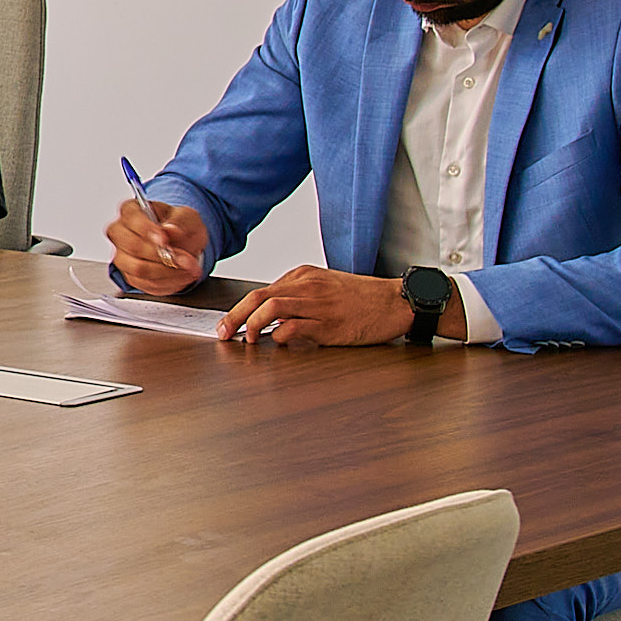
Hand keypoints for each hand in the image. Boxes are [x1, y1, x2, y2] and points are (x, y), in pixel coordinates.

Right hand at [106, 198, 208, 293]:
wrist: (185, 245)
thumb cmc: (181, 226)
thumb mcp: (188, 217)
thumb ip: (179, 222)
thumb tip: (170, 230)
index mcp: (131, 211)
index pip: (131, 219)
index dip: (147, 230)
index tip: (164, 239)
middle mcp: (121, 233)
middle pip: (132, 247)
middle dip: (162, 256)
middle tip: (185, 258)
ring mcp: (122, 256)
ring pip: (139, 269)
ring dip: (168, 272)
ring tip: (188, 268)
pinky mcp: (131, 276)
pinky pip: (146, 284)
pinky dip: (168, 282)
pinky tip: (182, 275)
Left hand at [216, 266, 457, 347]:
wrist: (397, 302)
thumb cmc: (364, 298)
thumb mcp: (326, 287)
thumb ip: (299, 297)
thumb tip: (273, 318)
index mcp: (304, 275)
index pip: (262, 291)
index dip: (240, 309)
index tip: (228, 324)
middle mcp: (308, 286)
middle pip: (258, 297)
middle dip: (234, 316)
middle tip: (223, 333)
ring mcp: (319, 304)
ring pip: (272, 308)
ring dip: (252, 325)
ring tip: (247, 340)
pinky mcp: (330, 324)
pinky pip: (296, 327)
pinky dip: (281, 337)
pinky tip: (278, 344)